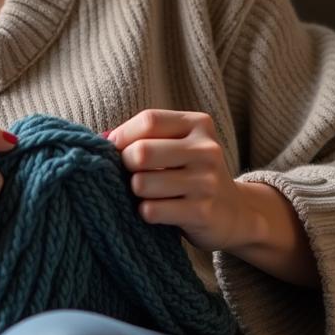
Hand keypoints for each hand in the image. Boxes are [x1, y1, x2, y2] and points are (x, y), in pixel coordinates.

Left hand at [105, 109, 255, 253]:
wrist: (234, 213)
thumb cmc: (192, 174)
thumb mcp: (179, 145)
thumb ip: (145, 136)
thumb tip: (101, 139)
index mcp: (199, 125)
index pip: (149, 120)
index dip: (123, 135)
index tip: (114, 148)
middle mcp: (206, 150)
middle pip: (142, 152)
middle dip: (125, 165)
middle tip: (130, 173)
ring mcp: (206, 182)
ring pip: (142, 183)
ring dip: (134, 191)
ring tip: (146, 193)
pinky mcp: (202, 212)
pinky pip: (151, 210)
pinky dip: (144, 211)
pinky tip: (155, 210)